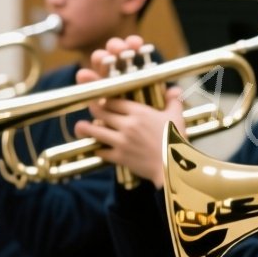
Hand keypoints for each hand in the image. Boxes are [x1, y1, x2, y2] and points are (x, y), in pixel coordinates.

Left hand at [72, 36, 184, 187]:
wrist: (173, 167)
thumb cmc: (176, 141)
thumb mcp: (177, 117)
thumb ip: (174, 101)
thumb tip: (175, 89)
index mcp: (139, 112)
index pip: (114, 100)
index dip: (105, 99)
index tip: (101, 99)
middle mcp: (127, 124)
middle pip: (101, 112)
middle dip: (93, 110)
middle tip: (91, 110)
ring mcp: (122, 141)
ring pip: (95, 131)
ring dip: (85, 128)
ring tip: (80, 127)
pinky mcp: (120, 157)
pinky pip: (101, 152)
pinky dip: (97, 149)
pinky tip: (96, 148)